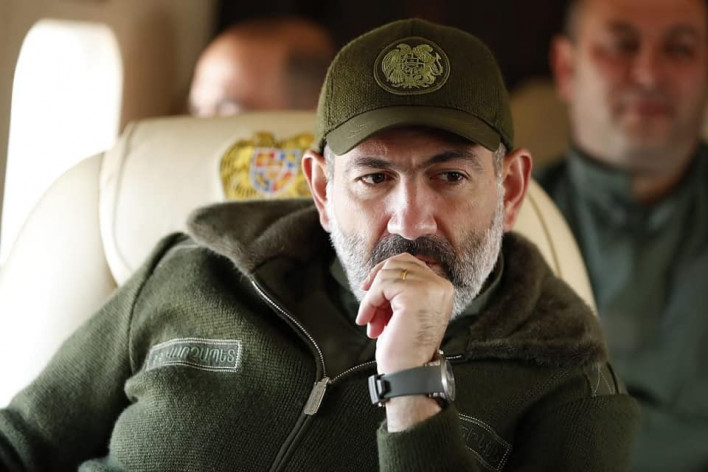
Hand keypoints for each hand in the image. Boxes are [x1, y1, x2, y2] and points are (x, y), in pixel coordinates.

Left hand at [355, 252, 453, 373]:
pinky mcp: (415, 293)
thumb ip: (399, 289)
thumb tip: (377, 274)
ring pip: (388, 273)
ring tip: (371, 320)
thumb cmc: (404, 348)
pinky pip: (382, 284)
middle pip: (398, 262)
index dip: (385, 274)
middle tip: (369, 307)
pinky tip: (369, 320)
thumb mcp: (404, 310)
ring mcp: (430, 288)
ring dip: (372, 297)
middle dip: (377, 282)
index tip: (370, 291)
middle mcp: (440, 285)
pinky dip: (370, 302)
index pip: (409, 263)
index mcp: (440, 289)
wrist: (409, 373)